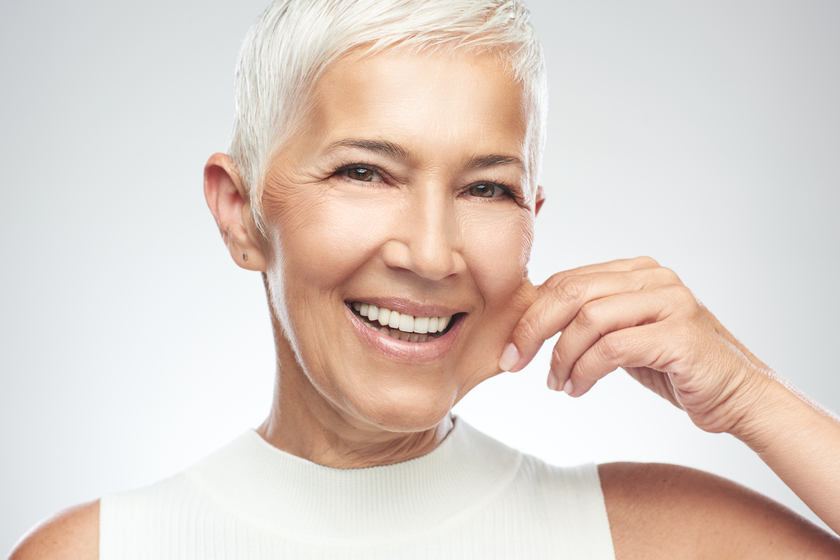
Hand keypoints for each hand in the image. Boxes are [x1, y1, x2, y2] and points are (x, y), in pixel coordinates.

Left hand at [499, 257, 774, 435]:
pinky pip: (612, 348)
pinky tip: (577, 390)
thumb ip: (590, 321)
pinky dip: (585, 371)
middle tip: (513, 362)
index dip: (530, 313)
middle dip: (532, 329)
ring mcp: (671, 302)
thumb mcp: (625, 337)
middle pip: (571, 291)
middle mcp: (654, 278)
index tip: (510, 348)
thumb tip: (530, 323)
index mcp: (637, 271)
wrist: (740, 397)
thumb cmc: (676, 368)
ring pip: (588, 319)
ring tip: (556, 384)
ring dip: (560, 357)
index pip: (568, 280)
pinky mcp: (679, 335)